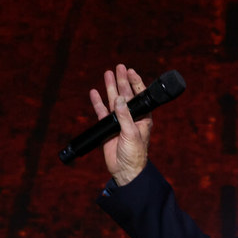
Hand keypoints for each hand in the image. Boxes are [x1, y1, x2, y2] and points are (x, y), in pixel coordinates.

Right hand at [88, 63, 151, 185]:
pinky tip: (95, 92)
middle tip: (119, 67)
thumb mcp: (131, 133)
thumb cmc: (135, 153)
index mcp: (143, 118)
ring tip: (107, 73)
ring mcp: (119, 122)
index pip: (140, 97)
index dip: (135, 83)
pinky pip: (102, 112)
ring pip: (114, 101)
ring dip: (110, 87)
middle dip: (122, 81)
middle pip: (126, 95)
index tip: (131, 71)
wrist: (125, 170)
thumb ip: (125, 116)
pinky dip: (98, 102)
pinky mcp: (108, 128)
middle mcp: (132, 117)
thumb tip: (119, 99)